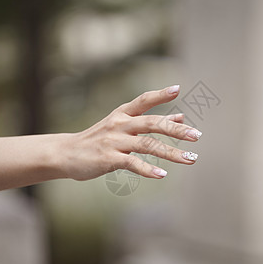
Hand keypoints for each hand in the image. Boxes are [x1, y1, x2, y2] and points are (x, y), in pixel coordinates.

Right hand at [60, 85, 201, 180]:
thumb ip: (149, 121)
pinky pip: (132, 163)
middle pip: (152, 123)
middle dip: (176, 129)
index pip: (143, 100)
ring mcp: (114, 141)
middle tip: (196, 136)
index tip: (177, 89)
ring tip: (190, 159)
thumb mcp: (121, 126)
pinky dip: (148, 169)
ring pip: (147, 145)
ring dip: (171, 152)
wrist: (66, 153)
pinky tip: (162, 174)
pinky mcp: (108, 159)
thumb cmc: (98, 140)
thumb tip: (181, 116)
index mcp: (122, 114)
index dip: (160, 94)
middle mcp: (119, 124)